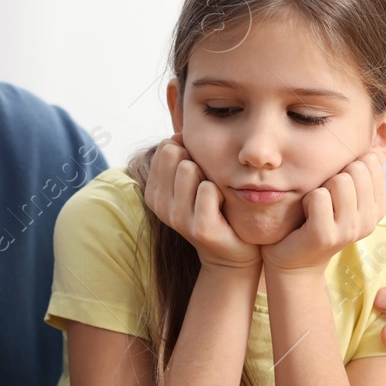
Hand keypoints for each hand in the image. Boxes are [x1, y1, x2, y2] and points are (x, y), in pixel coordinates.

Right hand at [143, 135, 258, 270]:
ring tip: (214, 197)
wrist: (232, 249)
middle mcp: (160, 206)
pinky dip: (221, 193)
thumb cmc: (214, 208)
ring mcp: (177, 218)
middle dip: (196, 162)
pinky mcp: (198, 228)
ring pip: (189, 168)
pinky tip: (223, 208)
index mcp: (154, 192)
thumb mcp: (192, 180)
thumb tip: (177, 135)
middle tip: (206, 186)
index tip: (197, 176)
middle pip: (175, 154)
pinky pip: (208, 189)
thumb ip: (181, 156)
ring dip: (208, 177)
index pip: (166, 148)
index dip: (188, 153)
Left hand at [261, 152, 385, 273]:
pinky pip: (318, 196)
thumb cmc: (315, 219)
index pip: (370, 162)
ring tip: (315, 208)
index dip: (346, 167)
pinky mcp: (326, 235)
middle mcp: (369, 221)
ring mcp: (349, 230)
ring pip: (340, 180)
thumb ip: (357, 173)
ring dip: (320, 188)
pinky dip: (306, 200)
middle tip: (323, 200)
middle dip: (333, 176)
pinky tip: (306, 217)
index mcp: (377, 208)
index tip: (336, 190)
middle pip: (356, 168)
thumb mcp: (342, 195)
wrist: (293, 259)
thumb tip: (369, 146)